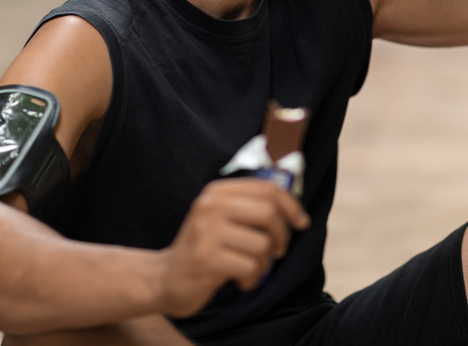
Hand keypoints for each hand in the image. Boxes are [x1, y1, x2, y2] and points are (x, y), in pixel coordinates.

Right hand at [156, 178, 309, 317]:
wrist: (165, 278)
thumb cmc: (204, 249)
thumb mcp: (222, 219)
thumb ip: (250, 208)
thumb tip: (295, 207)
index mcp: (217, 191)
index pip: (267, 188)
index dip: (291, 205)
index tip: (301, 223)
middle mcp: (210, 206)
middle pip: (268, 213)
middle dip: (282, 236)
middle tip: (277, 251)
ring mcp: (206, 232)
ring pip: (262, 244)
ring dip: (264, 263)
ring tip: (250, 268)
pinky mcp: (206, 259)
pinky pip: (251, 267)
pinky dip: (253, 278)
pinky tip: (240, 280)